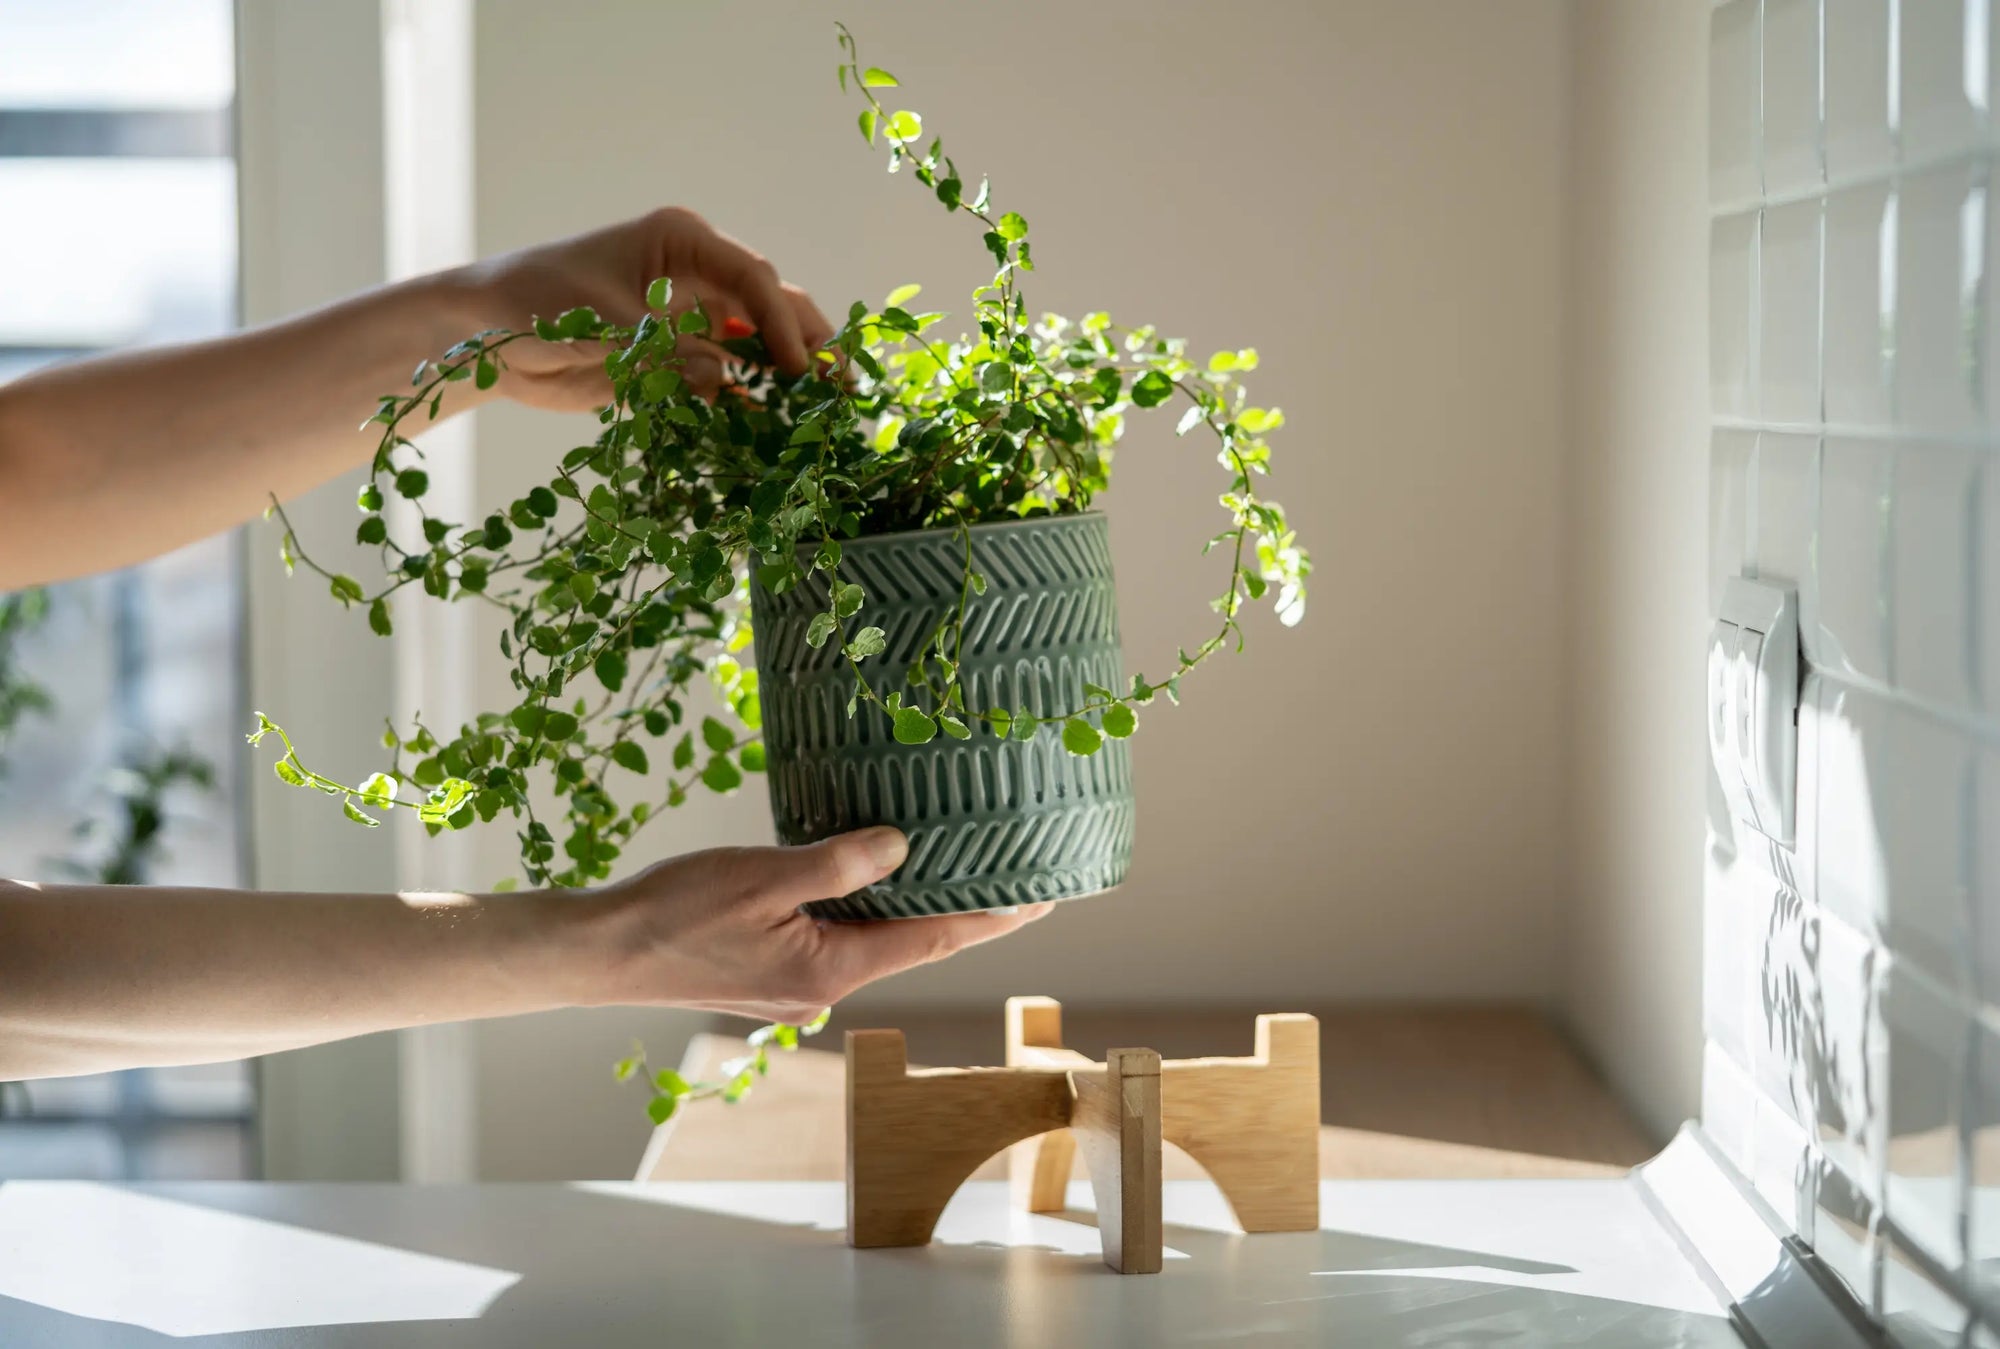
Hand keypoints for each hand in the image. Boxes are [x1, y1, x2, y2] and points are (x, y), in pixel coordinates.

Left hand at [459, 207, 834, 408]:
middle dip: (808, 343)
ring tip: (823, 415)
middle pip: (771, 305)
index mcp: (681, 243)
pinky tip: (773, 433)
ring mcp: (689, 319)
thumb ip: (663, 354)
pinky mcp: (676, 359)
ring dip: (787, 378)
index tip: (797, 367)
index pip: (751, 277)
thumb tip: (728, 383)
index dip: (782, 322)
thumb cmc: (531, 304)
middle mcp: (695, 276)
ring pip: (757, 345)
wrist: (482, 337)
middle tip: (839, 388)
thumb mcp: (598, 326)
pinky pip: (725, 380)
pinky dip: (749, 404)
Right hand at [589, 827, 1053, 1021]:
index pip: (934, 938)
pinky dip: (860, 911)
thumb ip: (840, 863)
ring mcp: (795, 988)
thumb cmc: (677, 910)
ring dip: (907, 908)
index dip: (992, 917)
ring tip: (953, 869)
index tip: (1043, 898)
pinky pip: (834, 939)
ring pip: (870, 940)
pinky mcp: (770, 975)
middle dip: (960, 910)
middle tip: (1013, 875)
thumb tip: (903, 848)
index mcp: (832, 969)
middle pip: (910, 942)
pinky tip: (867, 880)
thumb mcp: (766, 874)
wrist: (603, 953)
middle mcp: (823, 989)